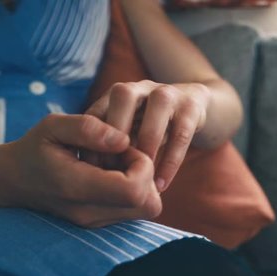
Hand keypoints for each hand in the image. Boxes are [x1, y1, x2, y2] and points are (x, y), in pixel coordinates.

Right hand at [0, 114, 162, 227]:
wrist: (12, 180)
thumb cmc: (34, 148)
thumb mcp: (52, 126)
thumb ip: (88, 128)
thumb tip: (123, 139)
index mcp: (76, 188)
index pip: (134, 191)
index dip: (142, 165)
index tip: (124, 146)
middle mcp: (88, 213)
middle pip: (148, 206)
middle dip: (147, 175)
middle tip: (123, 155)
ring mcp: (94, 223)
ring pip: (145, 210)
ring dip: (141, 182)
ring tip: (115, 163)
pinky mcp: (99, 223)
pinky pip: (133, 210)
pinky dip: (132, 190)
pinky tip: (111, 173)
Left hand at [85, 80, 209, 191]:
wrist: (192, 106)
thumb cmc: (146, 128)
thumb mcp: (124, 134)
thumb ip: (105, 149)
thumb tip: (85, 178)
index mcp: (115, 95)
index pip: (95, 112)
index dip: (90, 143)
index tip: (90, 174)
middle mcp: (139, 88)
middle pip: (124, 96)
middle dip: (117, 133)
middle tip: (114, 171)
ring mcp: (167, 93)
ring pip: (157, 108)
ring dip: (147, 146)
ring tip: (141, 180)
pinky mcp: (192, 106)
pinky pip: (181, 132)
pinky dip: (170, 161)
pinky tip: (161, 186)